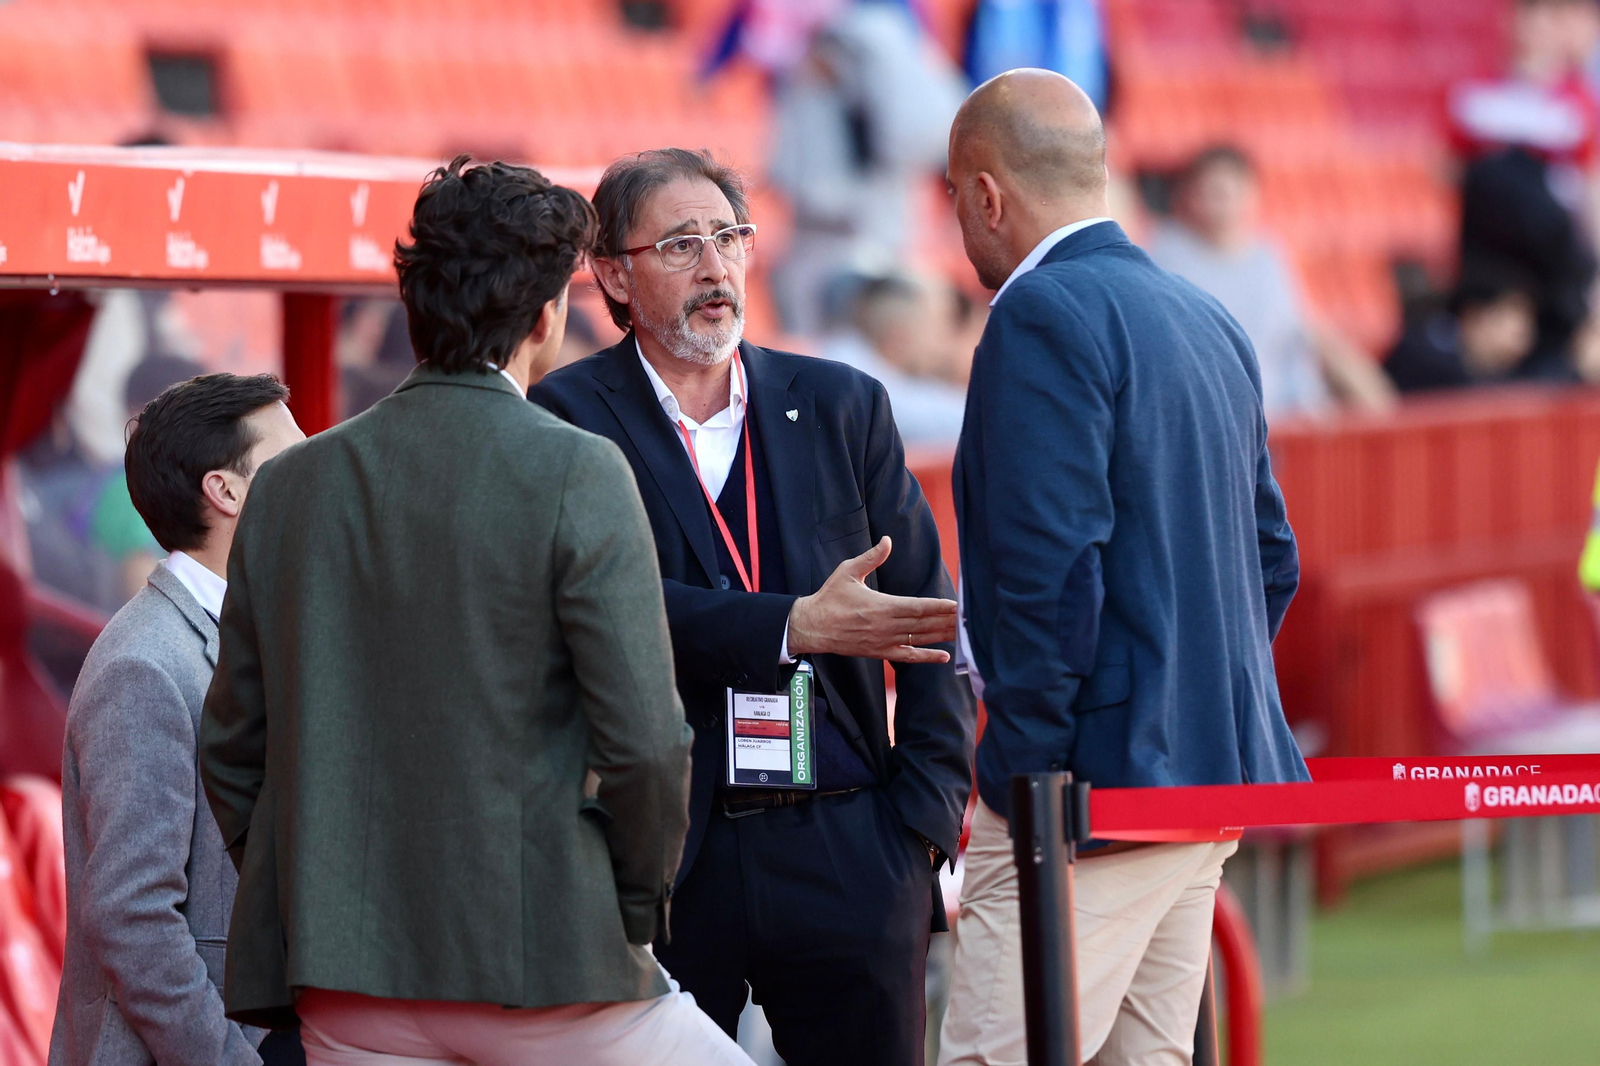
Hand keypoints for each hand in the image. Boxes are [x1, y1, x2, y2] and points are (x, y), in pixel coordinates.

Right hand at [786, 536, 957, 663]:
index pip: (917, 607)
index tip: (956, 606)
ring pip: (920, 640)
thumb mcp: (848, 571)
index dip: (939, 606)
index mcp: (881, 605)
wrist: (812, 627)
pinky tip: (944, 656)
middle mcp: (886, 626)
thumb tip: (887, 540)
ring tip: (962, 634)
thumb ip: (871, 557)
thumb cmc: (829, 597)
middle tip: (968, 619)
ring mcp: (884, 642)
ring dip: (942, 636)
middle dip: (947, 621)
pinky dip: (926, 657)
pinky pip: (908, 657)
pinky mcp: (880, 653)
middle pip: (924, 624)